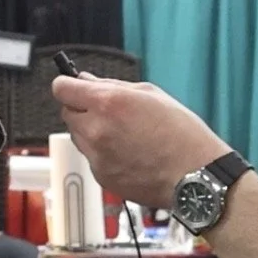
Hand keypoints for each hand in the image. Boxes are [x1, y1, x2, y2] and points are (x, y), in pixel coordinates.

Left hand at [53, 75, 230, 207]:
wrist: (196, 176)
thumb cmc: (182, 134)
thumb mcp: (151, 94)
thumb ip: (112, 85)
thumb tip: (85, 80)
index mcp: (107, 103)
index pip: (62, 89)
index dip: (68, 85)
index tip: (74, 86)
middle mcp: (95, 130)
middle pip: (67, 113)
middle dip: (81, 109)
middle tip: (109, 112)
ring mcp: (96, 157)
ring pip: (78, 137)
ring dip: (91, 131)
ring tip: (124, 135)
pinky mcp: (101, 177)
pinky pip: (92, 158)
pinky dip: (102, 154)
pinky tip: (129, 154)